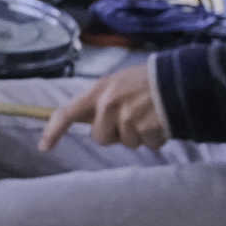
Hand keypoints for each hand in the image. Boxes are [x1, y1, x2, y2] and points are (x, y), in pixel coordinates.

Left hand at [39, 62, 168, 153]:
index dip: (54, 131)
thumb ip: (101, 101)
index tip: (44, 147)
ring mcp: (128, 117)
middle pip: (101, 137)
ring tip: (151, 115)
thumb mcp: (118, 83)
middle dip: (116, 134)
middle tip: (133, 118)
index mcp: (99, 91)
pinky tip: (162, 121)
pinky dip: (157, 138)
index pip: (67, 113)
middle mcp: (109, 104)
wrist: (181, 78)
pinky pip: (149, 145)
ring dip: (140, 135)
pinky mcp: (147, 128)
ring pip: (128, 143)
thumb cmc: (147, 82)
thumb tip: (83, 119)